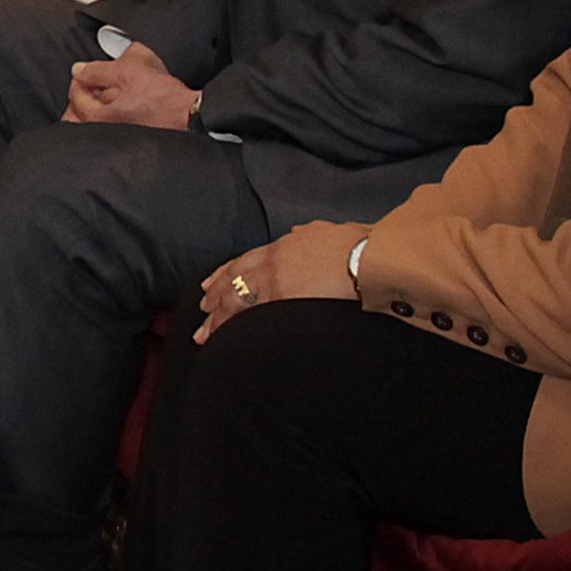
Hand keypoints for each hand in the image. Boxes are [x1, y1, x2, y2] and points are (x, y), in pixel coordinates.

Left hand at [65, 39, 200, 129]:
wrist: (191, 117)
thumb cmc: (164, 99)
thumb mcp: (128, 73)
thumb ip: (98, 71)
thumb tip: (78, 70)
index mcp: (101, 118)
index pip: (76, 100)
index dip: (79, 81)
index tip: (84, 73)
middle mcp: (106, 133)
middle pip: (80, 117)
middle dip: (82, 98)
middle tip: (91, 85)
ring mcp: (117, 139)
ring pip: (94, 124)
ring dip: (95, 107)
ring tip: (106, 93)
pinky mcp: (130, 141)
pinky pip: (109, 129)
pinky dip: (109, 116)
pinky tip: (120, 106)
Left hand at [188, 221, 363, 342]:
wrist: (368, 257)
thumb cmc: (358, 246)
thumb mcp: (327, 231)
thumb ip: (308, 234)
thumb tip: (299, 232)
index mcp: (282, 246)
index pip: (244, 261)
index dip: (225, 273)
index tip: (211, 284)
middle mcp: (272, 262)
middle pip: (233, 280)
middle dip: (215, 296)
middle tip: (203, 310)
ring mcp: (275, 281)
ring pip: (235, 300)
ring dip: (218, 318)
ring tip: (205, 332)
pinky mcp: (283, 299)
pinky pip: (252, 317)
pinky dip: (235, 329)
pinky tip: (226, 339)